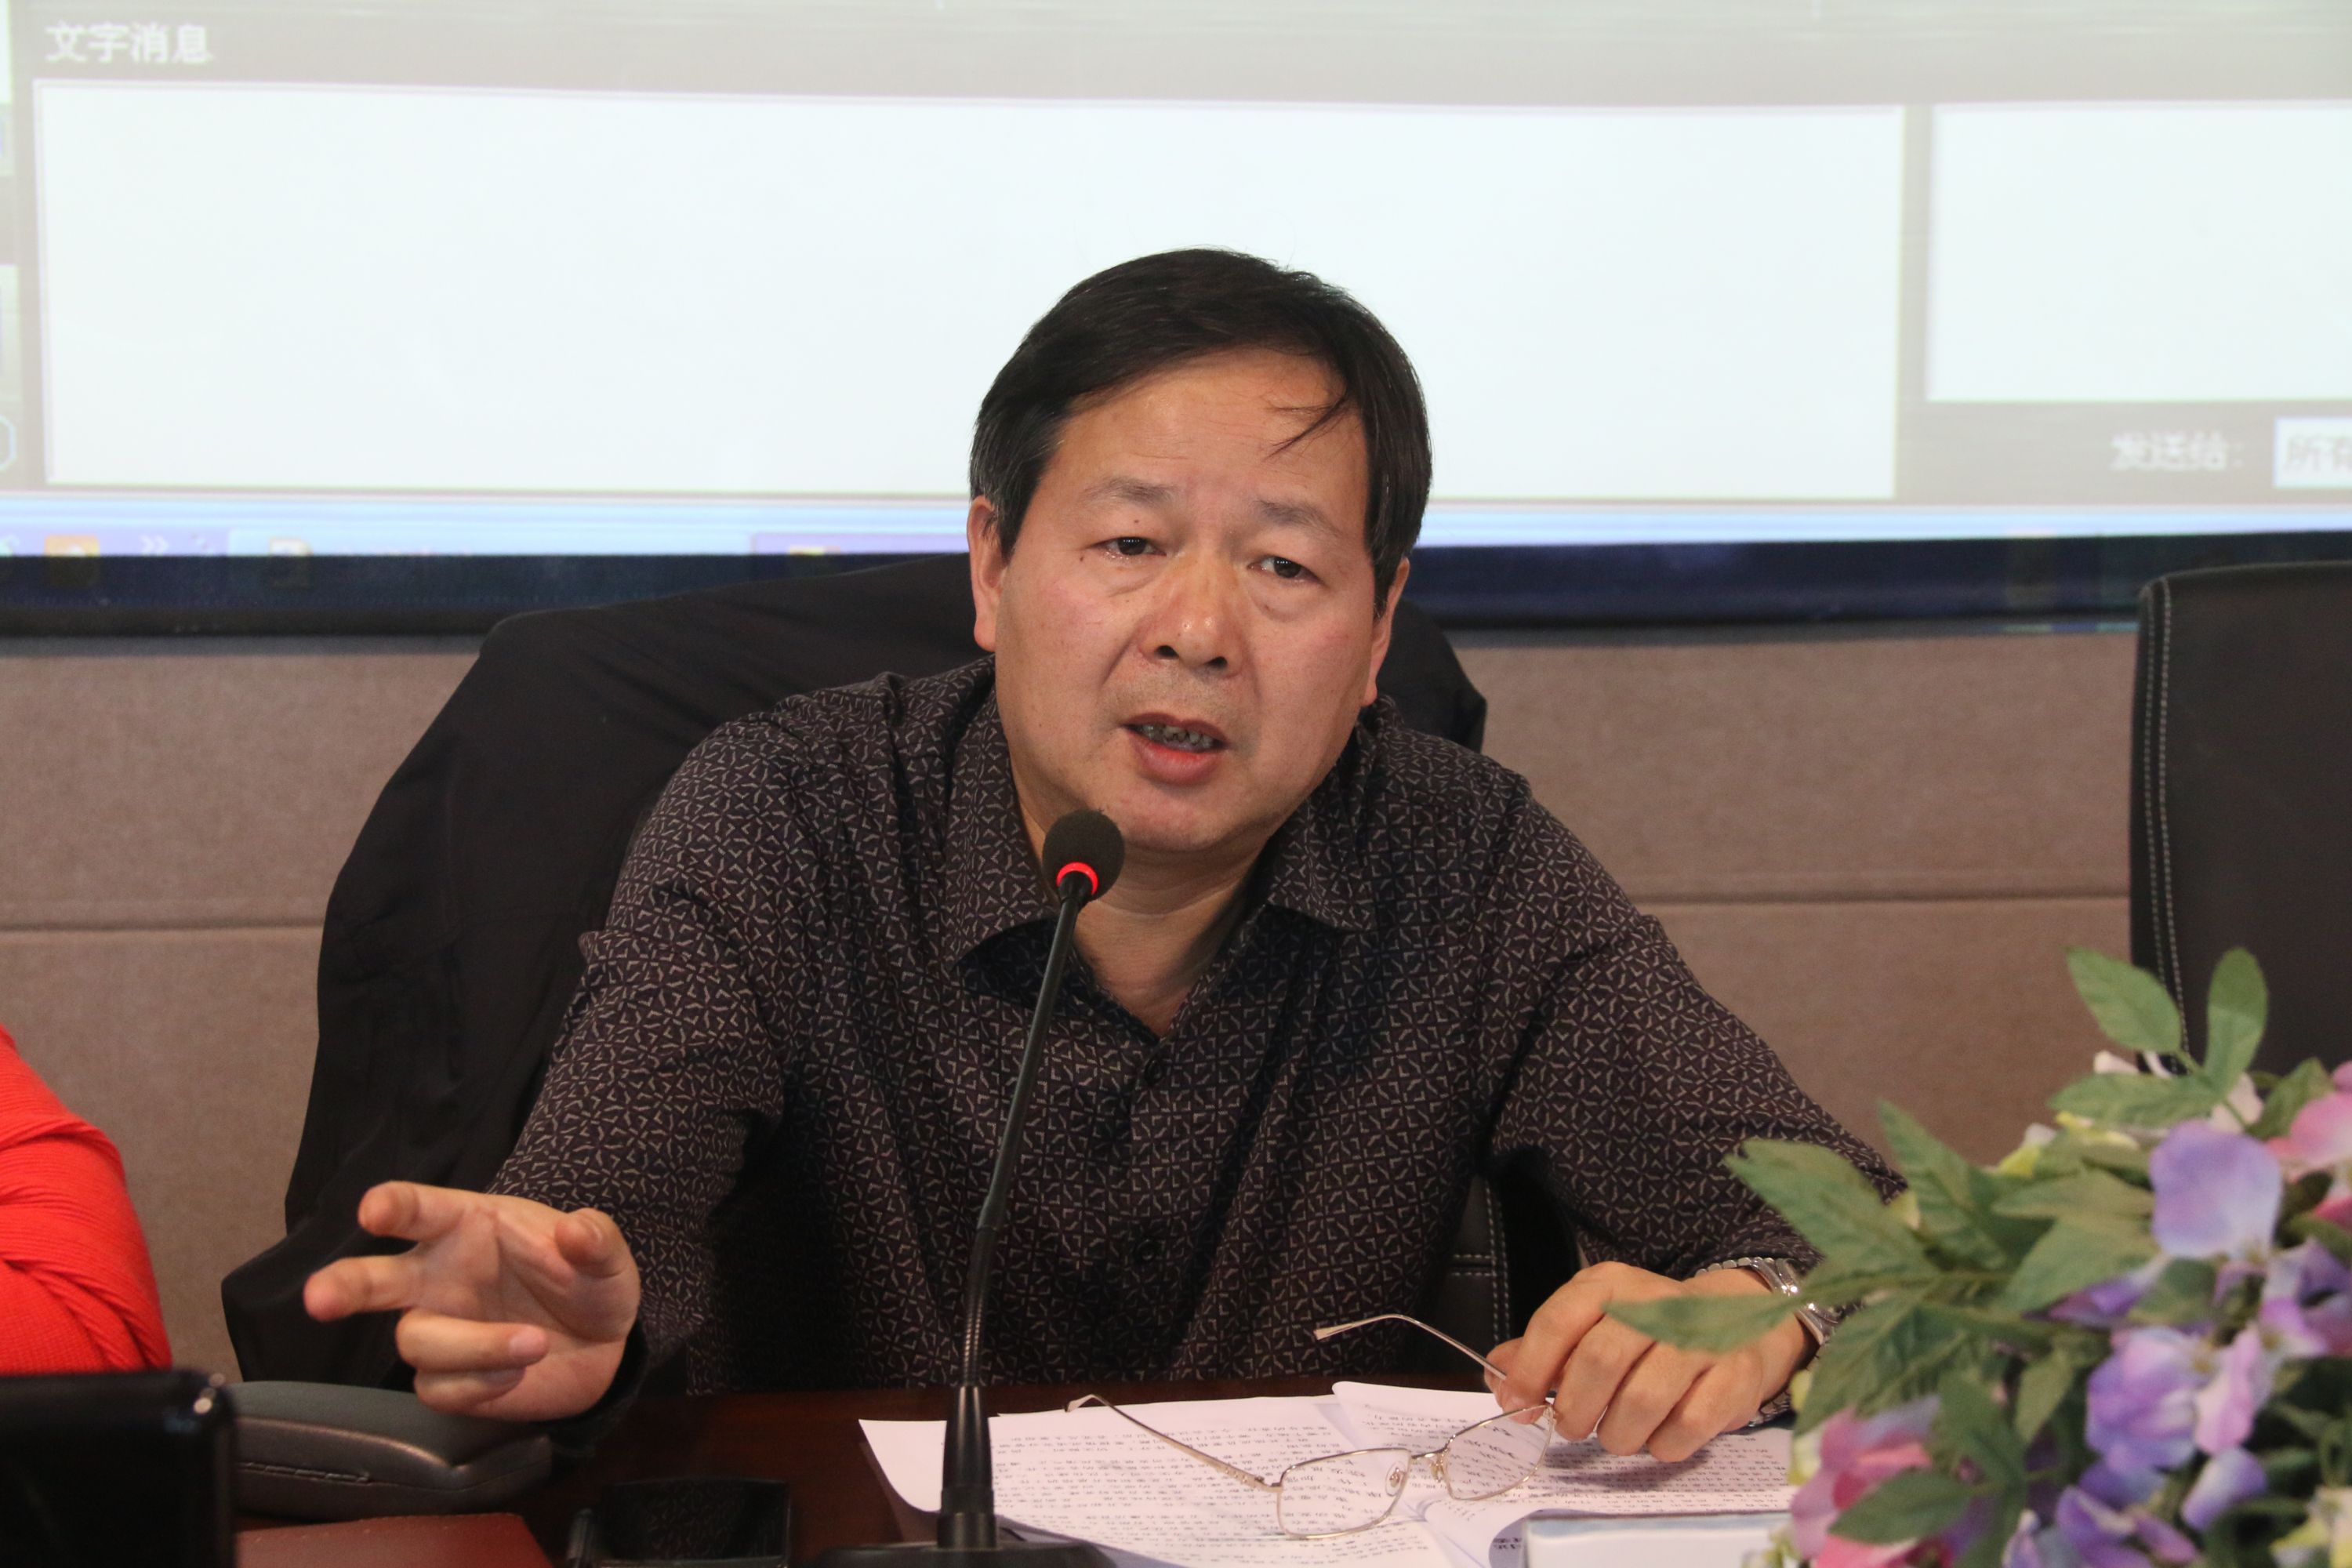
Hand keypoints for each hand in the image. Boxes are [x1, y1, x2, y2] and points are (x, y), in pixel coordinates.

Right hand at [303, 1181, 639, 1420]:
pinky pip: (439, 1388)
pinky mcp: (447, 1380)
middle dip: (343, 1286)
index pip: (420, 1210)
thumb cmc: (588, 1283)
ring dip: (475, 1347)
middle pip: (373, 1279)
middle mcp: (439, 1275)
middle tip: (319, 1299)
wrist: (604, 1346)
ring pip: (417, 1342)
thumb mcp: (606, 1257)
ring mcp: (439, 1327)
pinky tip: (519, 1374)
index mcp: (467, 1227)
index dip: (394, 1206)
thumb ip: (595, 1240)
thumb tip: (578, 1229)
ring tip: (534, 1343)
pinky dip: (482, 1384)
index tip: (374, 1210)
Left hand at [1485, 1261, 1806, 1462]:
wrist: (1736, 1323)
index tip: (1519, 1406)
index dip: (1531, 1370)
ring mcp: (1699, 1338)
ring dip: (1617, 1434)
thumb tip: (1500, 1382)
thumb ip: (1541, 1353)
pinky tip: (1658, 1436)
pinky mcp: (1734, 1376)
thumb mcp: (1591, 1325)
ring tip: (1615, 1434)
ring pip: (1642, 1400)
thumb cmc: (1646, 1332)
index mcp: (1609, 1285)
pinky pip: (1687, 1426)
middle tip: (1573, 1427)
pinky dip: (1662, 1445)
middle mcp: (1655, 1303)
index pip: (1558, 1321)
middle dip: (1576, 1410)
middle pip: (1599, 1361)